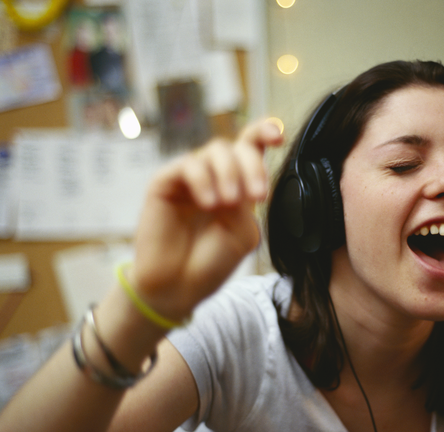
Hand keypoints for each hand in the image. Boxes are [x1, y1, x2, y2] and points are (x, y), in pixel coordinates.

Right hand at [129, 120, 283, 320]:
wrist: (178, 287)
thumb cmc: (210, 263)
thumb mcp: (242, 232)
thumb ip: (245, 201)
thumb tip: (240, 177)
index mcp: (238, 185)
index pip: (251, 148)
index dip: (265, 133)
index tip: (279, 138)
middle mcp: (214, 176)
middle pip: (237, 146)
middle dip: (253, 166)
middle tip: (257, 196)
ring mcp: (189, 178)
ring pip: (215, 150)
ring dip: (229, 173)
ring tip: (228, 203)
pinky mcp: (165, 182)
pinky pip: (189, 164)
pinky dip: (204, 179)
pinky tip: (209, 203)